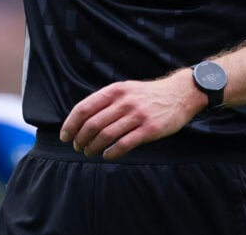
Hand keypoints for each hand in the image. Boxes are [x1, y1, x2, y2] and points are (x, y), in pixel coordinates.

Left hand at [59, 69, 204, 159]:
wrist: (180, 93)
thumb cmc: (148, 95)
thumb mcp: (125, 89)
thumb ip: (106, 100)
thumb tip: (82, 117)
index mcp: (114, 91)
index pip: (84, 108)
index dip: (71, 124)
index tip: (65, 136)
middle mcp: (124, 102)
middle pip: (92, 124)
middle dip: (80, 139)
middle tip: (77, 147)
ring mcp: (137, 116)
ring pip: (106, 135)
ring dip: (93, 147)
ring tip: (89, 152)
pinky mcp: (149, 129)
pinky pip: (124, 144)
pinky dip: (112, 152)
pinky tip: (106, 155)